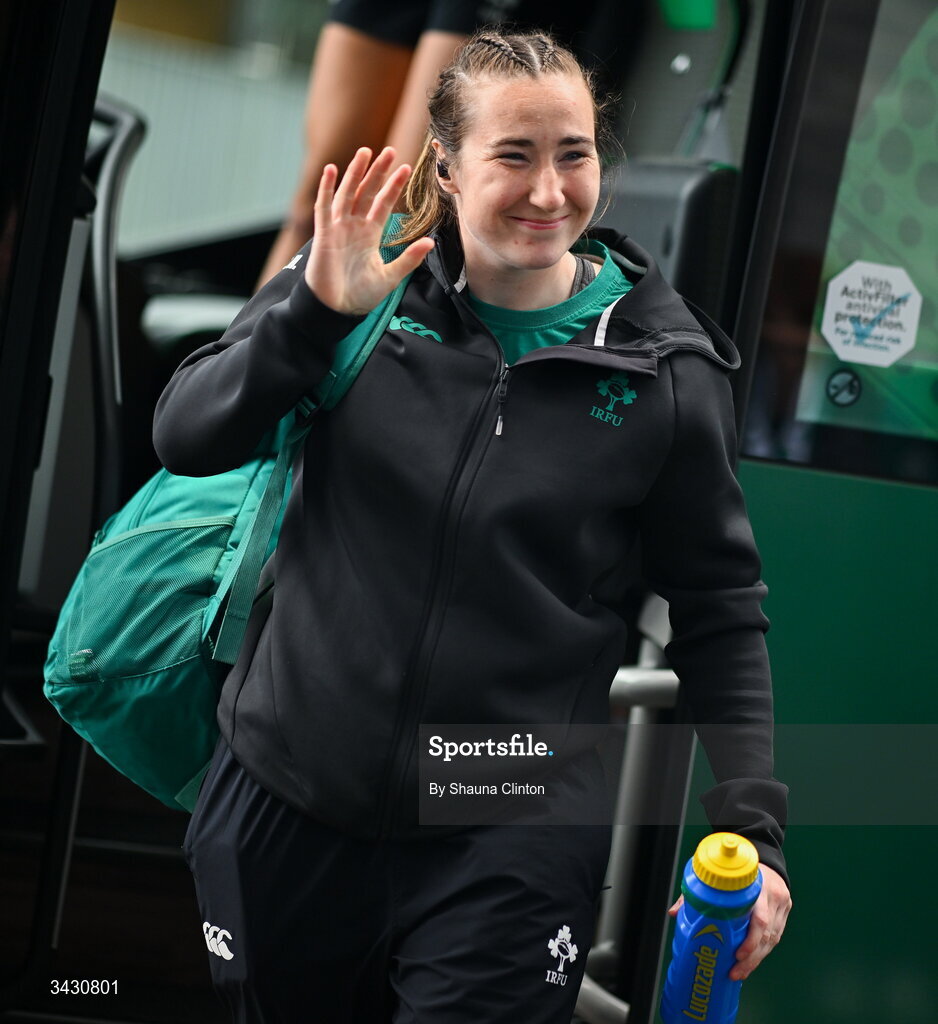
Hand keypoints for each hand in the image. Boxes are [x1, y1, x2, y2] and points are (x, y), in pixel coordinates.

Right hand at [305, 146, 434, 314]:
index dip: (393, 186)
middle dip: (377, 172)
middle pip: (366, 192)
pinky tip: (331, 170)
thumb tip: (430, 242)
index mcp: (369, 235)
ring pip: (347, 193)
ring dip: (355, 173)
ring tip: (366, 152)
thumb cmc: (360, 296)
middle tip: (390, 151)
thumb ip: (409, 259)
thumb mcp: (390, 277)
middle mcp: (354, 227)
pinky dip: (326, 188)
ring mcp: (338, 228)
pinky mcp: (324, 234)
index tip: (406, 168)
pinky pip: (324, 207)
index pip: (382, 203)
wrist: (337, 309)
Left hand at [667, 862, 790, 981]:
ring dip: (756, 958)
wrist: (765, 856)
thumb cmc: (737, 869)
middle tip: (735, 971)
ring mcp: (782, 905)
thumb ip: (697, 893)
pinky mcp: (785, 911)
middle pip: (766, 935)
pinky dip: (762, 950)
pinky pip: (776, 936)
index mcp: (759, 886)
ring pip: (772, 939)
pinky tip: (751, 961)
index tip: (737, 954)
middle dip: (751, 957)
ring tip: (740, 972)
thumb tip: (674, 913)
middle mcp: (774, 897)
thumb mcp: (719, 876)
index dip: (750, 939)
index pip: (759, 918)